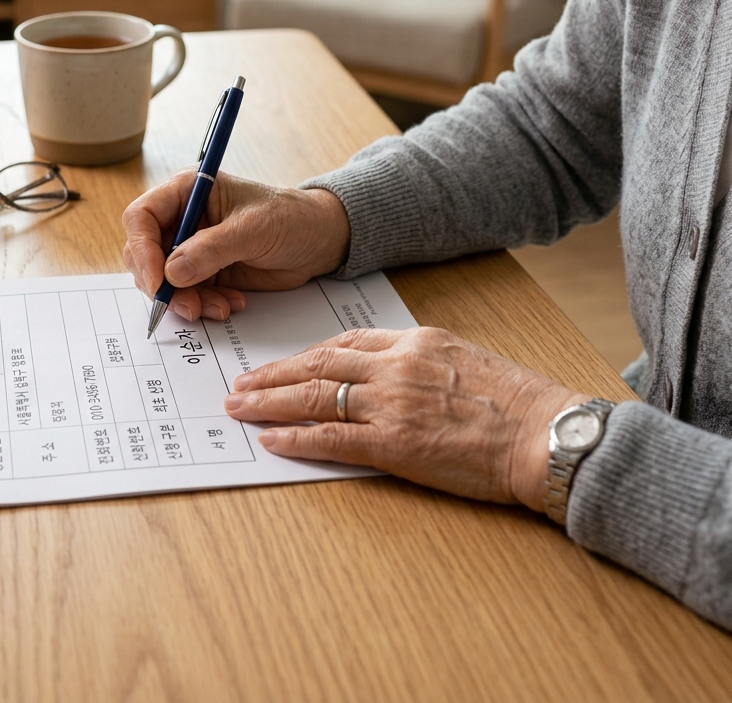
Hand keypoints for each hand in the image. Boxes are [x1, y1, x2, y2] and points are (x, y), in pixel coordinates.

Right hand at [122, 171, 349, 322]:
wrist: (319, 241)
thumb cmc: (290, 218)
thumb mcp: (253, 229)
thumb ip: (212, 250)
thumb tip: (172, 272)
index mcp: (188, 191)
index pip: (142, 217)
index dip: (142, 249)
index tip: (158, 280)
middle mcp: (183, 219)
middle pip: (145, 254)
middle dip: (162, 284)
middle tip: (188, 305)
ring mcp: (192, 248)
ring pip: (165, 281)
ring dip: (186, 300)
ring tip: (218, 308)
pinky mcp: (206, 273)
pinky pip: (188, 295)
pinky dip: (204, 305)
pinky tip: (231, 304)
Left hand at [223, 327, 587, 510]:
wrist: (545, 432)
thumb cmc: (514, 400)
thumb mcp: (463, 359)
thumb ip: (419, 361)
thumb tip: (385, 372)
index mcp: (412, 341)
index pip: (342, 344)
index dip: (303, 356)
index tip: (279, 365)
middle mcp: (395, 366)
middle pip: (317, 366)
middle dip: (273, 376)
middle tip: (240, 383)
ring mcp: (392, 403)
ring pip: (315, 398)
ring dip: (270, 403)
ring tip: (240, 408)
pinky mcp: (395, 444)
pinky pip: (332, 438)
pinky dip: (296, 439)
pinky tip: (272, 440)